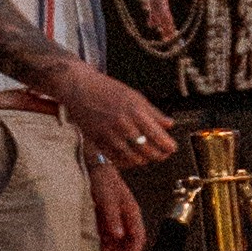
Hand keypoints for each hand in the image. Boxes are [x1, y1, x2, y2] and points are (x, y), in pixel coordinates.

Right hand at [57, 60, 178, 174]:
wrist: (79, 88)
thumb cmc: (107, 89)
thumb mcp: (134, 96)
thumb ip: (153, 112)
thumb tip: (169, 124)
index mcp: (135, 111)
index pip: (158, 136)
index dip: (168, 146)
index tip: (172, 148)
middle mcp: (124, 125)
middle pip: (148, 151)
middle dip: (159, 155)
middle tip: (162, 154)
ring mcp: (110, 135)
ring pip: (133, 158)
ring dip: (143, 160)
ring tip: (148, 157)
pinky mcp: (98, 141)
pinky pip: (117, 159)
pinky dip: (127, 162)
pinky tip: (131, 158)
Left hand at [87, 156, 145, 250]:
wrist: (92, 163)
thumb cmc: (102, 178)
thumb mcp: (107, 198)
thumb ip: (113, 216)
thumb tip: (119, 235)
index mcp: (131, 212)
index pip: (137, 238)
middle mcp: (125, 217)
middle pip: (128, 243)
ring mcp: (115, 217)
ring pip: (117, 242)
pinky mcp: (105, 217)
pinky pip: (107, 237)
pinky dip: (103, 246)